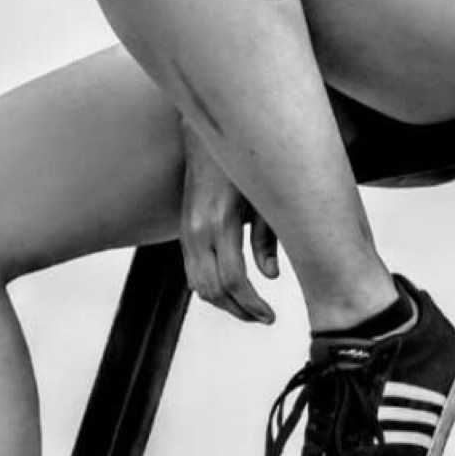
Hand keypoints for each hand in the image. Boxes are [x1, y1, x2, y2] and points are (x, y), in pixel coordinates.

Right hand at [178, 131, 279, 323]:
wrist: (208, 138)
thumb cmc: (242, 163)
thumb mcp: (263, 197)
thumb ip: (267, 237)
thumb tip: (271, 276)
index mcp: (222, 221)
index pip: (233, 280)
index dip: (252, 305)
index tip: (270, 316)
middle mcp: (198, 230)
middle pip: (213, 290)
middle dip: (239, 310)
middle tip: (263, 317)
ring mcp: (187, 232)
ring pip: (199, 286)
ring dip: (224, 303)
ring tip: (250, 309)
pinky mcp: (184, 231)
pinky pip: (191, 272)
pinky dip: (210, 288)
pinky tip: (230, 290)